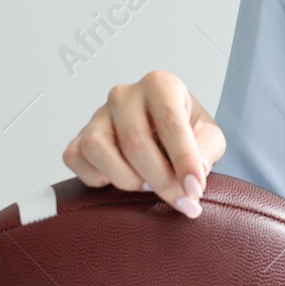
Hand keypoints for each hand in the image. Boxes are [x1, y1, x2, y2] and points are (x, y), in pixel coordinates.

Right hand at [62, 70, 225, 218]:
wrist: (161, 130)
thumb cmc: (186, 130)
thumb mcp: (208, 134)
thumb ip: (207, 149)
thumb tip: (196, 170)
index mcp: (160, 85)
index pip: (171, 123)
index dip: (184, 160)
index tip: (195, 189)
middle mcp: (124, 95)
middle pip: (134, 143)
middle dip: (160, 180)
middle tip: (179, 200)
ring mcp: (97, 115)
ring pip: (97, 149)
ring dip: (126, 178)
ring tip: (147, 186)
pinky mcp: (79, 136)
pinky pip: (76, 159)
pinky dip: (96, 177)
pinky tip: (119, 178)